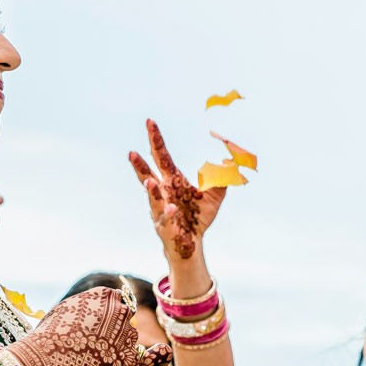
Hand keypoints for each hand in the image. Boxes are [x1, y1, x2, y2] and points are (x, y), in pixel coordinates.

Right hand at [4, 286, 141, 365]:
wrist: (44, 359)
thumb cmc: (50, 333)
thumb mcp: (69, 306)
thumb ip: (90, 303)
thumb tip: (102, 306)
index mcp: (106, 296)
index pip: (120, 301)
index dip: (110, 314)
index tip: (99, 326)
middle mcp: (121, 312)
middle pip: (127, 319)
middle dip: (116, 329)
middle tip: (96, 343)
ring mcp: (127, 335)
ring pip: (130, 339)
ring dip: (119, 346)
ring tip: (95, 356)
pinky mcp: (128, 359)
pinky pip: (131, 360)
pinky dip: (120, 365)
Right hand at [128, 120, 228, 260]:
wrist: (192, 243)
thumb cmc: (198, 217)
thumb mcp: (215, 195)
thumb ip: (222, 178)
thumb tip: (233, 163)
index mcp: (172, 180)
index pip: (161, 156)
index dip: (156, 139)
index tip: (150, 122)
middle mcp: (163, 192)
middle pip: (147, 175)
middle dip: (139, 164)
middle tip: (132, 152)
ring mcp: (160, 209)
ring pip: (153, 198)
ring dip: (151, 191)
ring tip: (149, 182)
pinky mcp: (165, 225)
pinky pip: (165, 218)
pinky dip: (167, 212)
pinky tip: (171, 208)